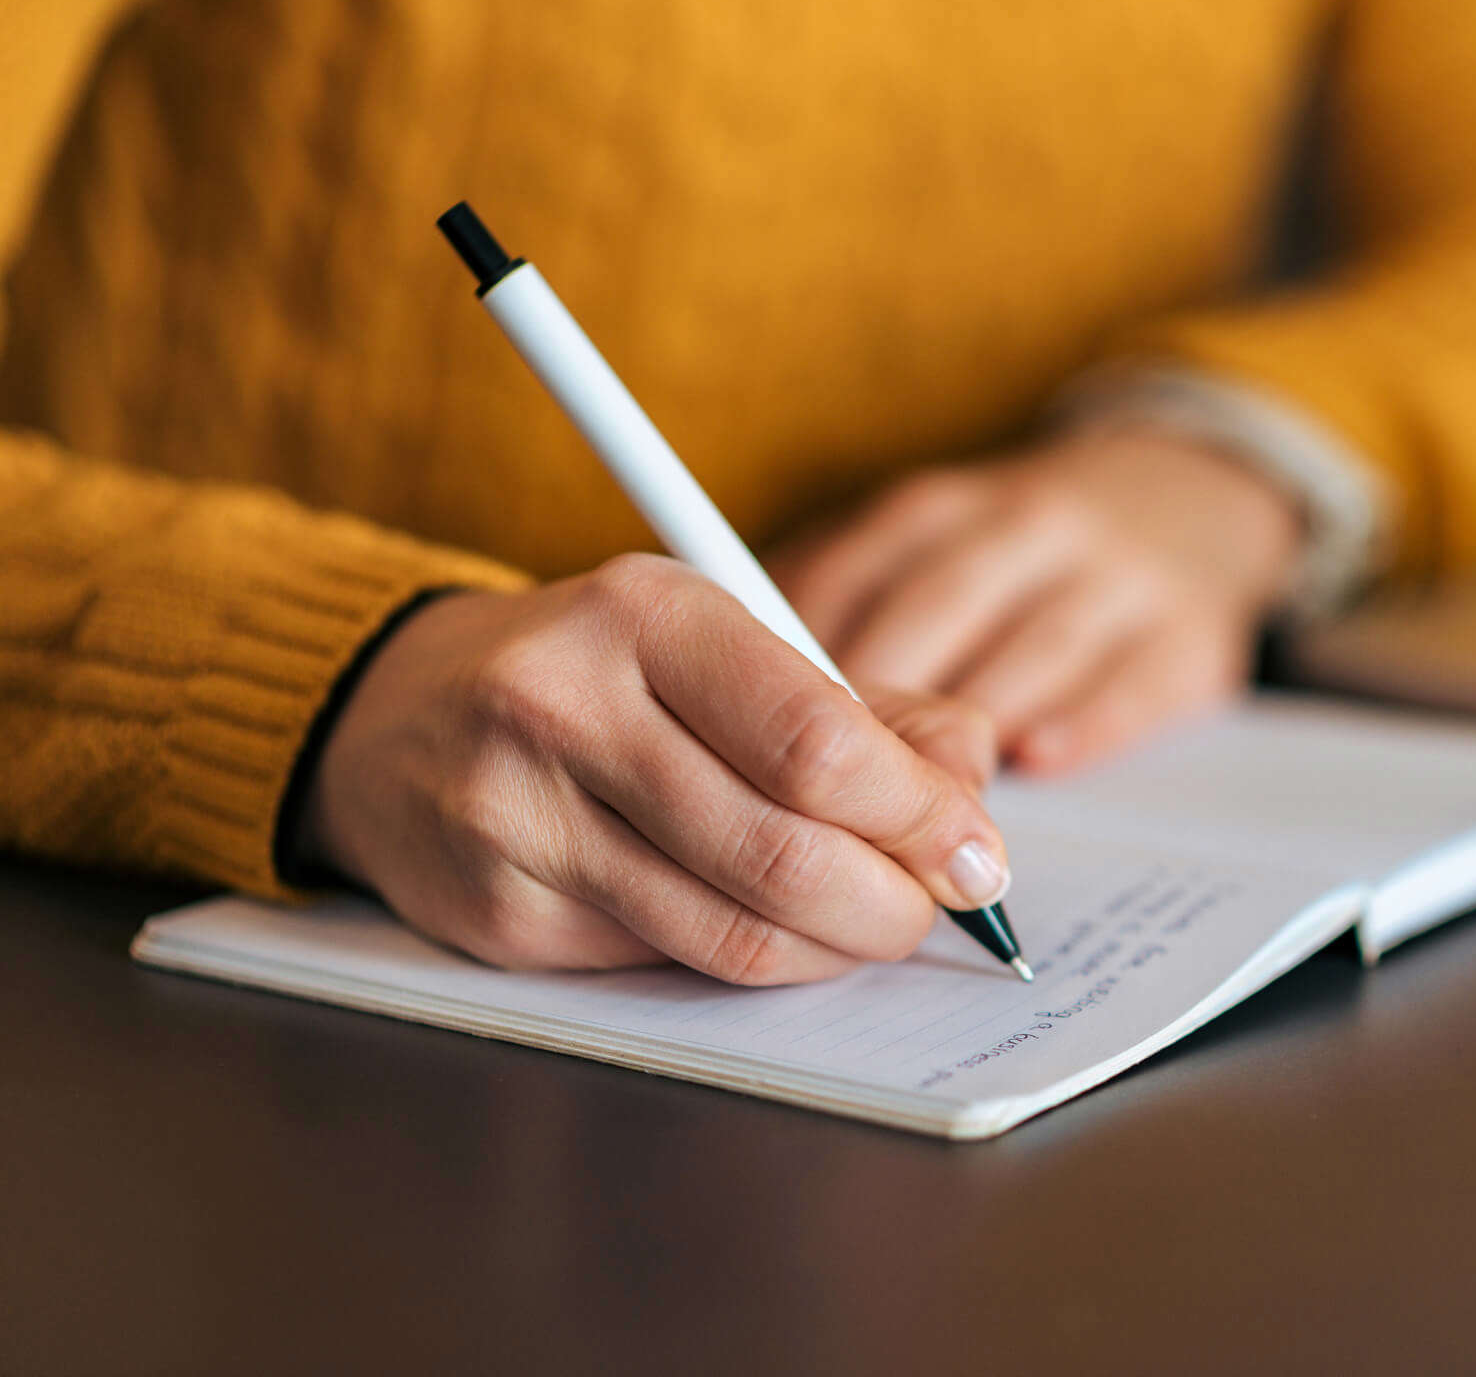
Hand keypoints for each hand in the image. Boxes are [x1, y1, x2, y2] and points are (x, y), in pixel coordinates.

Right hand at [295, 554, 1009, 984]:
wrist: (396, 714)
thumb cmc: (602, 673)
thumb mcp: (728, 645)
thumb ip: (865, 707)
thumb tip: (970, 782)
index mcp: (646, 613)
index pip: (817, 740)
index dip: (919, 815)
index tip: (975, 849)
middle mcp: (567, 706)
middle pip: (783, 850)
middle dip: (893, 900)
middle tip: (935, 906)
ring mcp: (519, 818)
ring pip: (731, 930)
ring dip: (834, 947)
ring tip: (871, 924)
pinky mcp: (498, 914)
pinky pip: (668, 965)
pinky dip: (752, 960)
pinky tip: (774, 930)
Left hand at [771, 426, 1302, 773]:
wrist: (1188, 498)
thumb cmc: (1014, 557)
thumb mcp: (925, 550)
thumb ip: (838, 611)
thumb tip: (725, 704)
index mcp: (937, 510)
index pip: (850, 577)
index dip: (798, 662)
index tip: (751, 735)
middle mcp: (1026, 527)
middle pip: (935, 611)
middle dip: (879, 708)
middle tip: (827, 797)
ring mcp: (1116, 577)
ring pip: (1031, 646)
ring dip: (972, 727)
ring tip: (918, 808)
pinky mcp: (1190, 635)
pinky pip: (1133, 681)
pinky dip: (1082, 721)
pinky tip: (1036, 760)